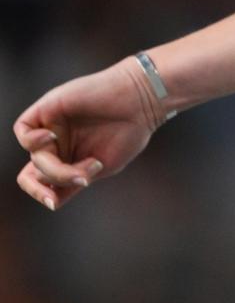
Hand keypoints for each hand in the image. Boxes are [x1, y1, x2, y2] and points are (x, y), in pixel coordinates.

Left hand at [12, 57, 166, 210]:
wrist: (142, 101)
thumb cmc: (129, 132)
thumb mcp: (103, 166)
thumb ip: (75, 181)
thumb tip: (52, 201)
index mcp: (69, 159)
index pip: (42, 181)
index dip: (41, 194)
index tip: (53, 202)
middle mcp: (57, 144)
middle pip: (33, 173)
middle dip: (49, 183)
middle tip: (79, 182)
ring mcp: (51, 126)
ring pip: (36, 157)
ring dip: (59, 168)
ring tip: (92, 164)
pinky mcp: (47, 108)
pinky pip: (23, 129)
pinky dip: (32, 140)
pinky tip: (52, 137)